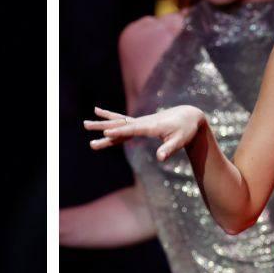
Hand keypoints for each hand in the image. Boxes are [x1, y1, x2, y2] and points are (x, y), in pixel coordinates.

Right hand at [84, 105, 204, 161]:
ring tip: (85, 123)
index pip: (132, 129)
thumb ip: (169, 149)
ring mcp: (140, 122)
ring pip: (118, 123)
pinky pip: (122, 122)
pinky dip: (110, 119)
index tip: (105, 133)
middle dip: (102, 125)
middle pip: (119, 124)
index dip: (119, 132)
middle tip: (86, 125)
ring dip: (102, 123)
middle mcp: (142, 122)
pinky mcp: (140, 124)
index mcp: (151, 126)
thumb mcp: (180, 141)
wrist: (188, 115)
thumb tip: (160, 158)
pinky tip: (99, 114)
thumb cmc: (185, 129)